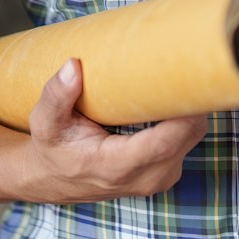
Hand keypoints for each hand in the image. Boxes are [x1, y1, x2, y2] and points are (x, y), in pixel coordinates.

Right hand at [16, 59, 207, 203]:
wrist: (55, 179)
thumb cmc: (53, 147)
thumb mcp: (44, 122)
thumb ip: (55, 95)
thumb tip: (73, 66)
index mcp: (117, 167)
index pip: (165, 143)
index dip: (185, 113)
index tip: (192, 80)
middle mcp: (146, 177)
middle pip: (188, 135)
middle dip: (194, 100)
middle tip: (189, 60)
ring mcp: (160, 178)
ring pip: (193, 136)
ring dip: (192, 107)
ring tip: (181, 73)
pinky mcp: (167, 172)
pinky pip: (189, 140)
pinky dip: (187, 118)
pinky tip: (176, 96)